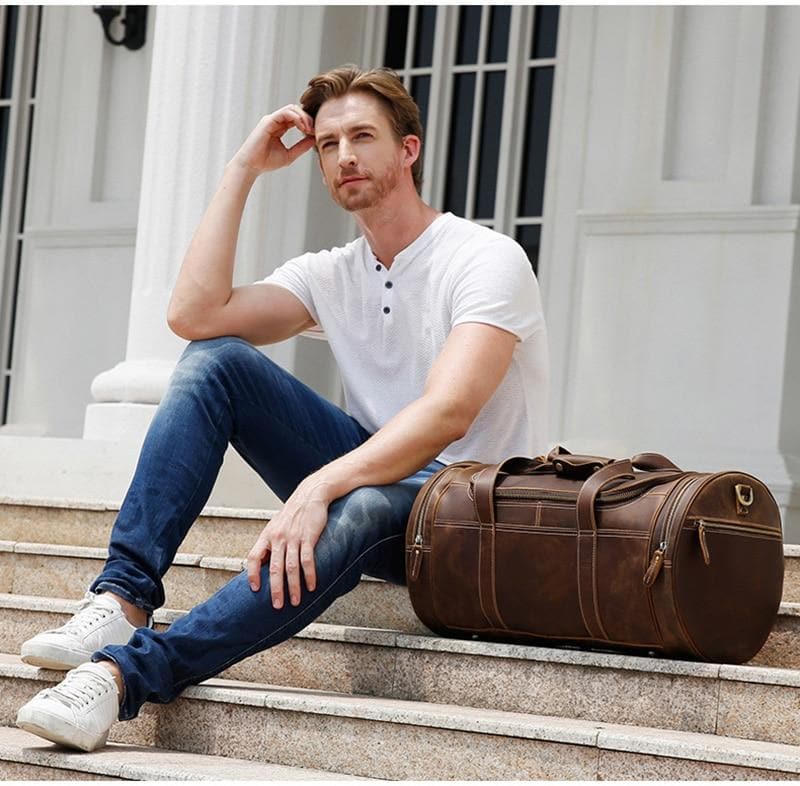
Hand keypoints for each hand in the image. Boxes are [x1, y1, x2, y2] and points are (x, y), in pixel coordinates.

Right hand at [233, 104, 314, 175]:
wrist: (251, 166)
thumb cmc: (267, 162)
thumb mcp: (290, 155)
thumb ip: (301, 146)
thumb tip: (315, 139)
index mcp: (280, 127)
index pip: (297, 118)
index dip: (308, 123)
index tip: (316, 133)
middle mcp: (275, 121)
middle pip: (296, 110)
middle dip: (308, 118)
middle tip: (315, 130)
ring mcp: (271, 120)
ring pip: (291, 108)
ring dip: (303, 117)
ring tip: (309, 128)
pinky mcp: (268, 121)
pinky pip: (285, 113)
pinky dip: (296, 118)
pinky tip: (302, 127)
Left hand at [246, 477, 331, 608]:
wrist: (311, 494)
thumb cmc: (294, 512)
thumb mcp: (276, 525)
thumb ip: (271, 543)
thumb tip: (265, 564)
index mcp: (267, 536)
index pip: (254, 557)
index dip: (253, 574)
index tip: (255, 589)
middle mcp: (278, 537)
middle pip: (274, 568)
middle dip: (275, 589)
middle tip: (277, 606)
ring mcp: (293, 537)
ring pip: (291, 567)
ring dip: (293, 587)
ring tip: (295, 602)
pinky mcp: (308, 537)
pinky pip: (307, 560)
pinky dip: (309, 575)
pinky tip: (311, 586)